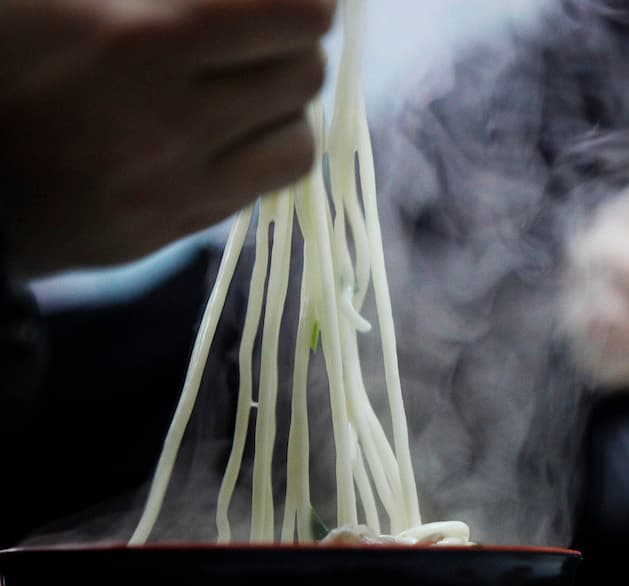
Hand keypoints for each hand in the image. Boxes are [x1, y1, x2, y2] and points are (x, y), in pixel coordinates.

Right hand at [0, 0, 334, 275]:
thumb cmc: (8, 52)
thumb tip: (256, 2)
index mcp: (142, 43)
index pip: (296, 18)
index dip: (304, 2)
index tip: (291, 1)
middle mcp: (171, 124)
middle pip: (306, 77)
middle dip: (291, 48)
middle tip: (255, 38)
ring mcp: (174, 187)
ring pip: (299, 143)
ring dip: (281, 109)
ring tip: (236, 90)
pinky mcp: (169, 229)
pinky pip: (257, 190)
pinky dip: (251, 157)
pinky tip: (209, 136)